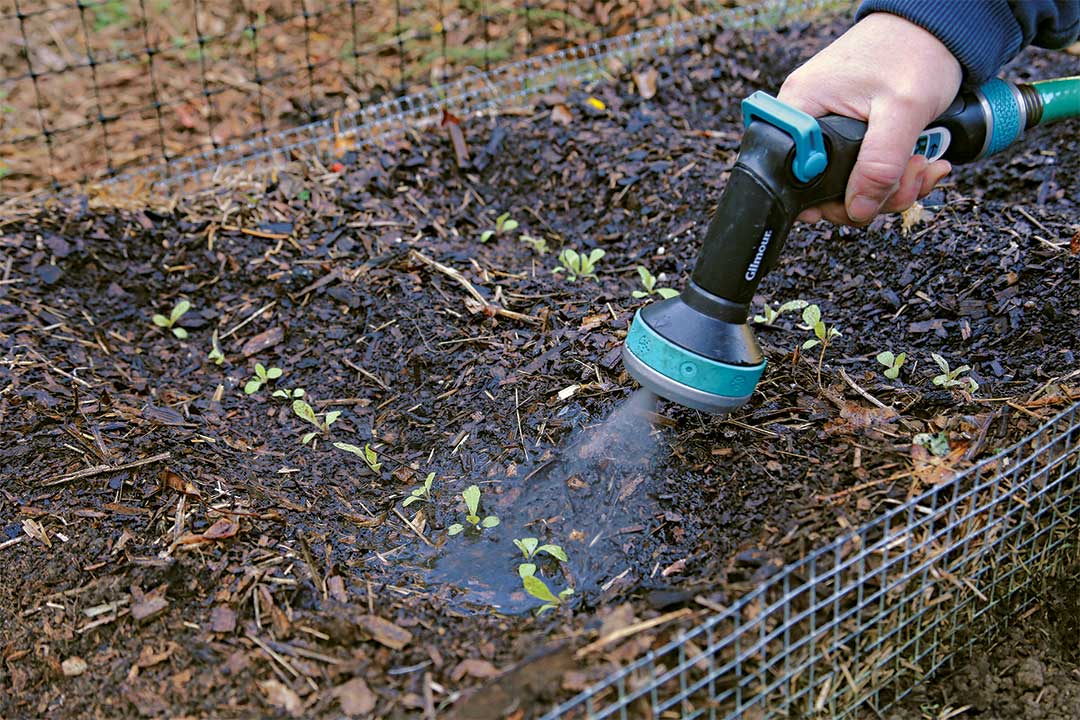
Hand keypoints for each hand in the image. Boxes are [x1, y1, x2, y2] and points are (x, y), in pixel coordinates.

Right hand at [777, 13, 962, 224]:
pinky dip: (894, 175)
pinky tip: (919, 162)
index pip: (792, 178)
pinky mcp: (850, 133)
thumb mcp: (902, 111)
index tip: (862, 198)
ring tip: (921, 167)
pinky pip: (863, 170)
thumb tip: (858, 209)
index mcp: (801, 109)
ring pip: (848, 184)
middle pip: (823, 188)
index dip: (826, 199)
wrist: (937, 27)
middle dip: (872, 195)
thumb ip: (880, 165)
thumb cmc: (915, 49)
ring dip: (891, 187)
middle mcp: (807, 121)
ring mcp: (829, 129)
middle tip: (906, 180)